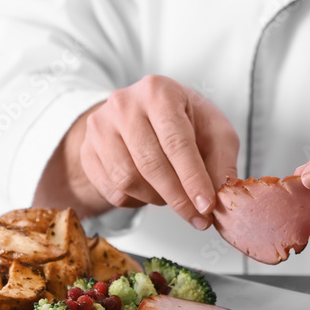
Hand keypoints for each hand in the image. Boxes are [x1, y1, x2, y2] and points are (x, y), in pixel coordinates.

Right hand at [79, 75, 238, 229]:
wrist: (145, 114)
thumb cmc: (186, 122)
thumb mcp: (214, 132)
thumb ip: (221, 163)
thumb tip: (221, 199)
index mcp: (159, 91)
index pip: (176, 143)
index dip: (193, 179)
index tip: (206, 206)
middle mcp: (124, 104)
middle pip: (150, 164)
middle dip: (178, 197)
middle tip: (198, 217)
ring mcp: (99, 127)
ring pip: (128, 180)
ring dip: (157, 198)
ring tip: (174, 196)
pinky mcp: (88, 151)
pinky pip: (112, 189)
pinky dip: (136, 200)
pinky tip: (151, 190)